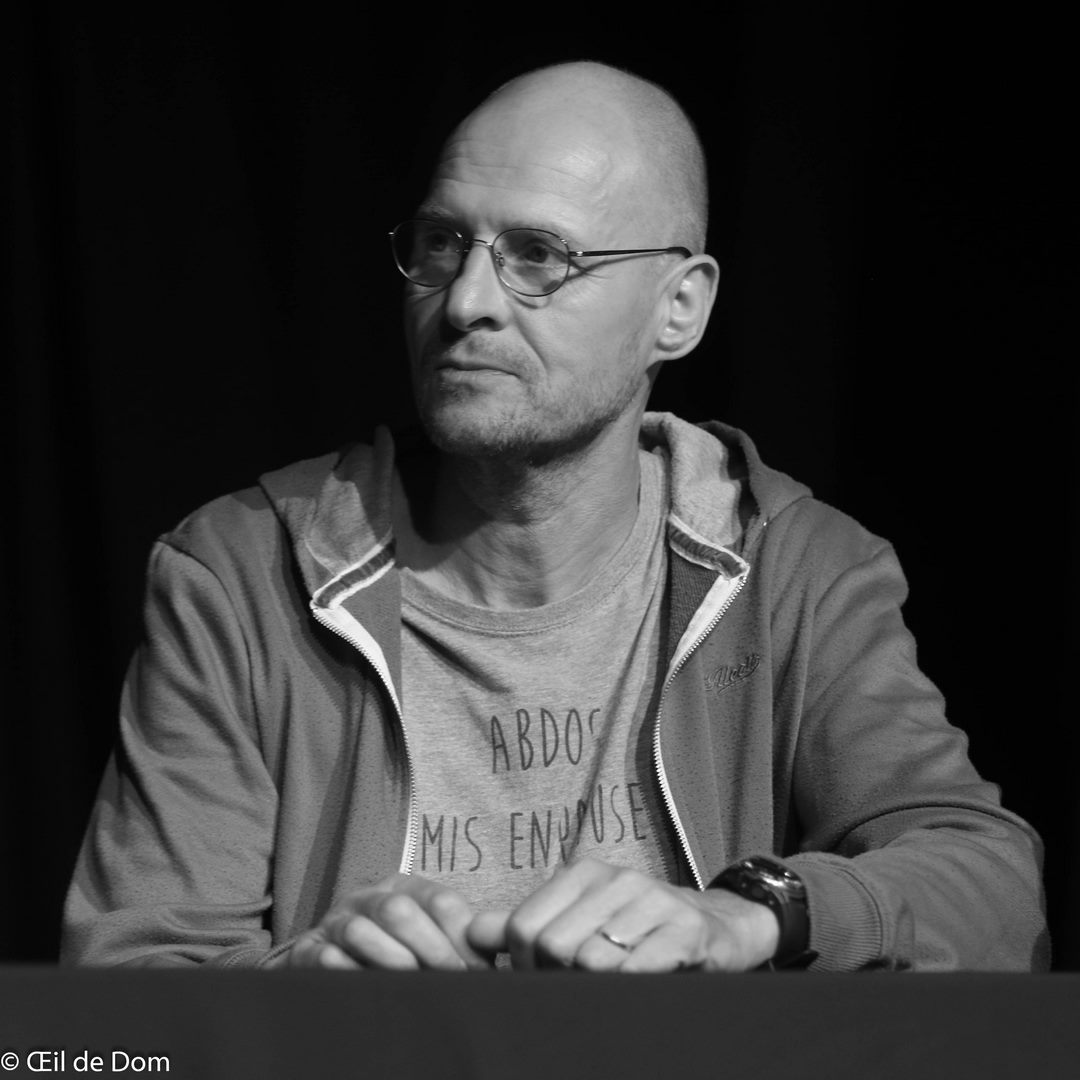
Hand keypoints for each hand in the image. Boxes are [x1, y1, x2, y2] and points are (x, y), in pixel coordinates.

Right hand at [287, 873, 493, 970]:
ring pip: (360, 930)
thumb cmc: (397, 952)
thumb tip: (497, 957)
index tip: (475, 969)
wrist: (329, 959)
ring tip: (412, 984)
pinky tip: (368, 986)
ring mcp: (335, 921)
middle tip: (449, 979)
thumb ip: (461, 942)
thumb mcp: (430, 938)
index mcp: (404, 887)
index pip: (439, 901)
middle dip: (429, 949)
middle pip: (399, 910)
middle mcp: (368, 897)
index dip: (459, 936)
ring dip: (391, 961)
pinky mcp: (307, 949)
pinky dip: (347, 972)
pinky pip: (324, 957)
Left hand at [467, 857, 778, 971]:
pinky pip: (638, 970)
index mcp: (582, 872)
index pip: (523, 926)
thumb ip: (524, 924)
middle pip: (554, 946)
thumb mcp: (578, 916)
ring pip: (593, 962)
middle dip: (556, 980)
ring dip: (595, 989)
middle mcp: (615, 879)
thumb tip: (470, 933)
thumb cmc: (632, 927)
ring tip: (608, 988)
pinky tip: (637, 987)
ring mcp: (653, 901)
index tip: (542, 978)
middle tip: (574, 990)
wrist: (714, 925)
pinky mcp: (686, 932)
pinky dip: (630, 988)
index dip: (523, 965)